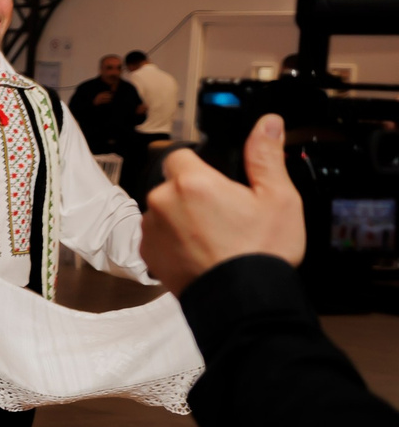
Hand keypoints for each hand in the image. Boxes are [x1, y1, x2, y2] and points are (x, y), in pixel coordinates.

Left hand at [143, 114, 304, 288]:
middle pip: (172, 185)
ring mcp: (151, 230)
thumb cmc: (260, 252)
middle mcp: (162, 202)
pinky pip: (158, 237)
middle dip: (194, 194)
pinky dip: (174, 241)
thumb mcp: (278, 198)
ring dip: (182, 218)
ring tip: (215, 237)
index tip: (217, 179)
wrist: (243, 301)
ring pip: (164, 211)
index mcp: (191, 182)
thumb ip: (265, 156)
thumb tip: (267, 124)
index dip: (200, 164)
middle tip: (224, 214)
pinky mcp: (148, 255)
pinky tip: (201, 252)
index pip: (181, 154)